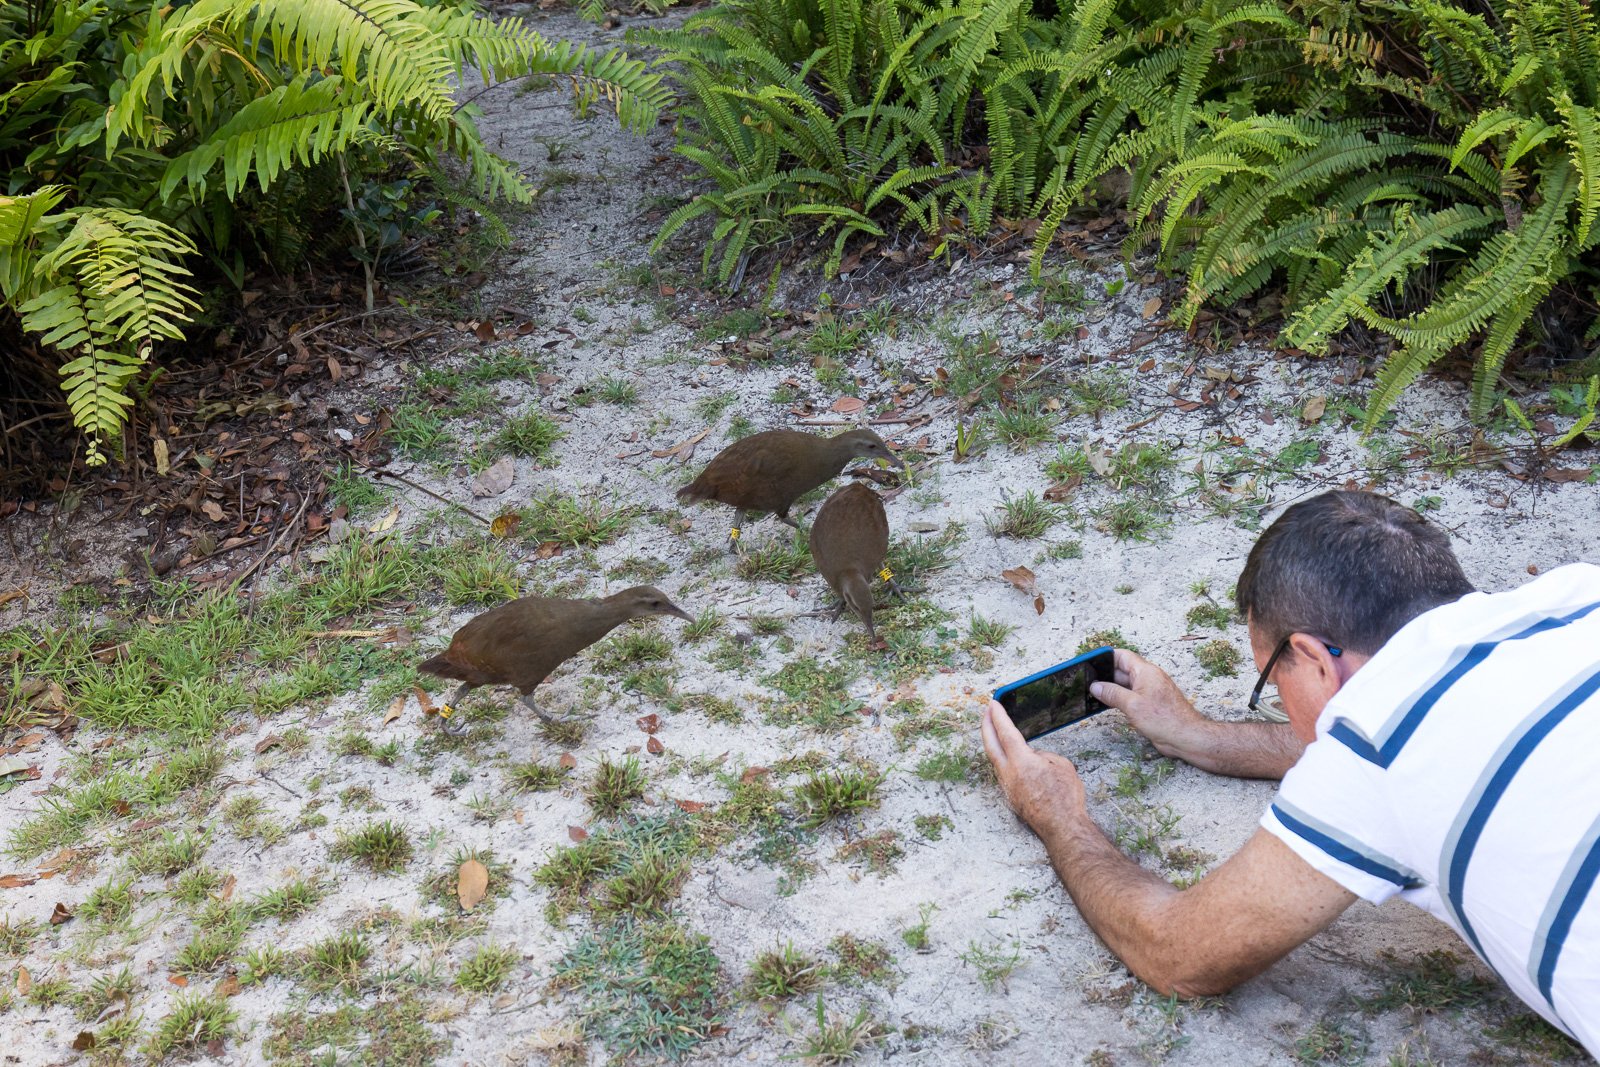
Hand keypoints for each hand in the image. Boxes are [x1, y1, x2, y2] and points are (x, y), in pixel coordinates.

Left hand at [980, 700, 1085, 832]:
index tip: (993, 703)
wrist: (1062, 827)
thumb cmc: (1066, 797)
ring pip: (993, 758)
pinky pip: (1001, 770)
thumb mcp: (1061, 765)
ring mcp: (1007, 786)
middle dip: (986, 725)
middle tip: (986, 712)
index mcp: (1021, 761)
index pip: (1005, 732)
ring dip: (992, 741)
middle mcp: (1008, 773)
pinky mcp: (1010, 796)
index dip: (998, 715)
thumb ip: (1043, 755)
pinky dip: (1000, 757)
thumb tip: (1032, 756)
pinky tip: (1006, 754)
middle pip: (990, 744)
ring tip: (994, 730)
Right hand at [1090, 648, 1208, 759]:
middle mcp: (1147, 679)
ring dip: (1111, 689)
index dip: (1106, 657)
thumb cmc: (1164, 718)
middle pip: (1122, 671)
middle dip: (1105, 675)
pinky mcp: (1149, 704)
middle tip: (1087, 680)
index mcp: (1145, 672)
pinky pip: (1130, 696)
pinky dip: (1118, 699)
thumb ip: (1112, 693)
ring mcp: (1149, 692)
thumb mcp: (1132, 705)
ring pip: (1125, 685)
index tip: (1091, 661)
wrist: (1185, 736)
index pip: (1122, 656)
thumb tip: (1096, 686)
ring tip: (1093, 693)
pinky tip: (1108, 704)